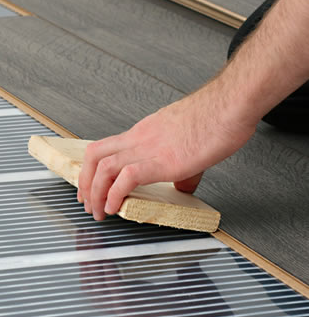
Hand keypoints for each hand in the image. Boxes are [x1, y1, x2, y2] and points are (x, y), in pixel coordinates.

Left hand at [77, 84, 256, 220]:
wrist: (231, 104)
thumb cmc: (217, 115)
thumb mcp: (188, 139)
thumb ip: (181, 164)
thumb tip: (182, 185)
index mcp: (144, 132)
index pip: (104, 147)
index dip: (91, 168)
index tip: (89, 186)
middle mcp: (141, 138)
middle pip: (95, 156)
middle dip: (85, 183)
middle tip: (87, 203)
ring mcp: (150, 148)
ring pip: (104, 167)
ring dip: (96, 193)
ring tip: (98, 211)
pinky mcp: (164, 161)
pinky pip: (127, 178)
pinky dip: (115, 194)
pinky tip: (115, 207)